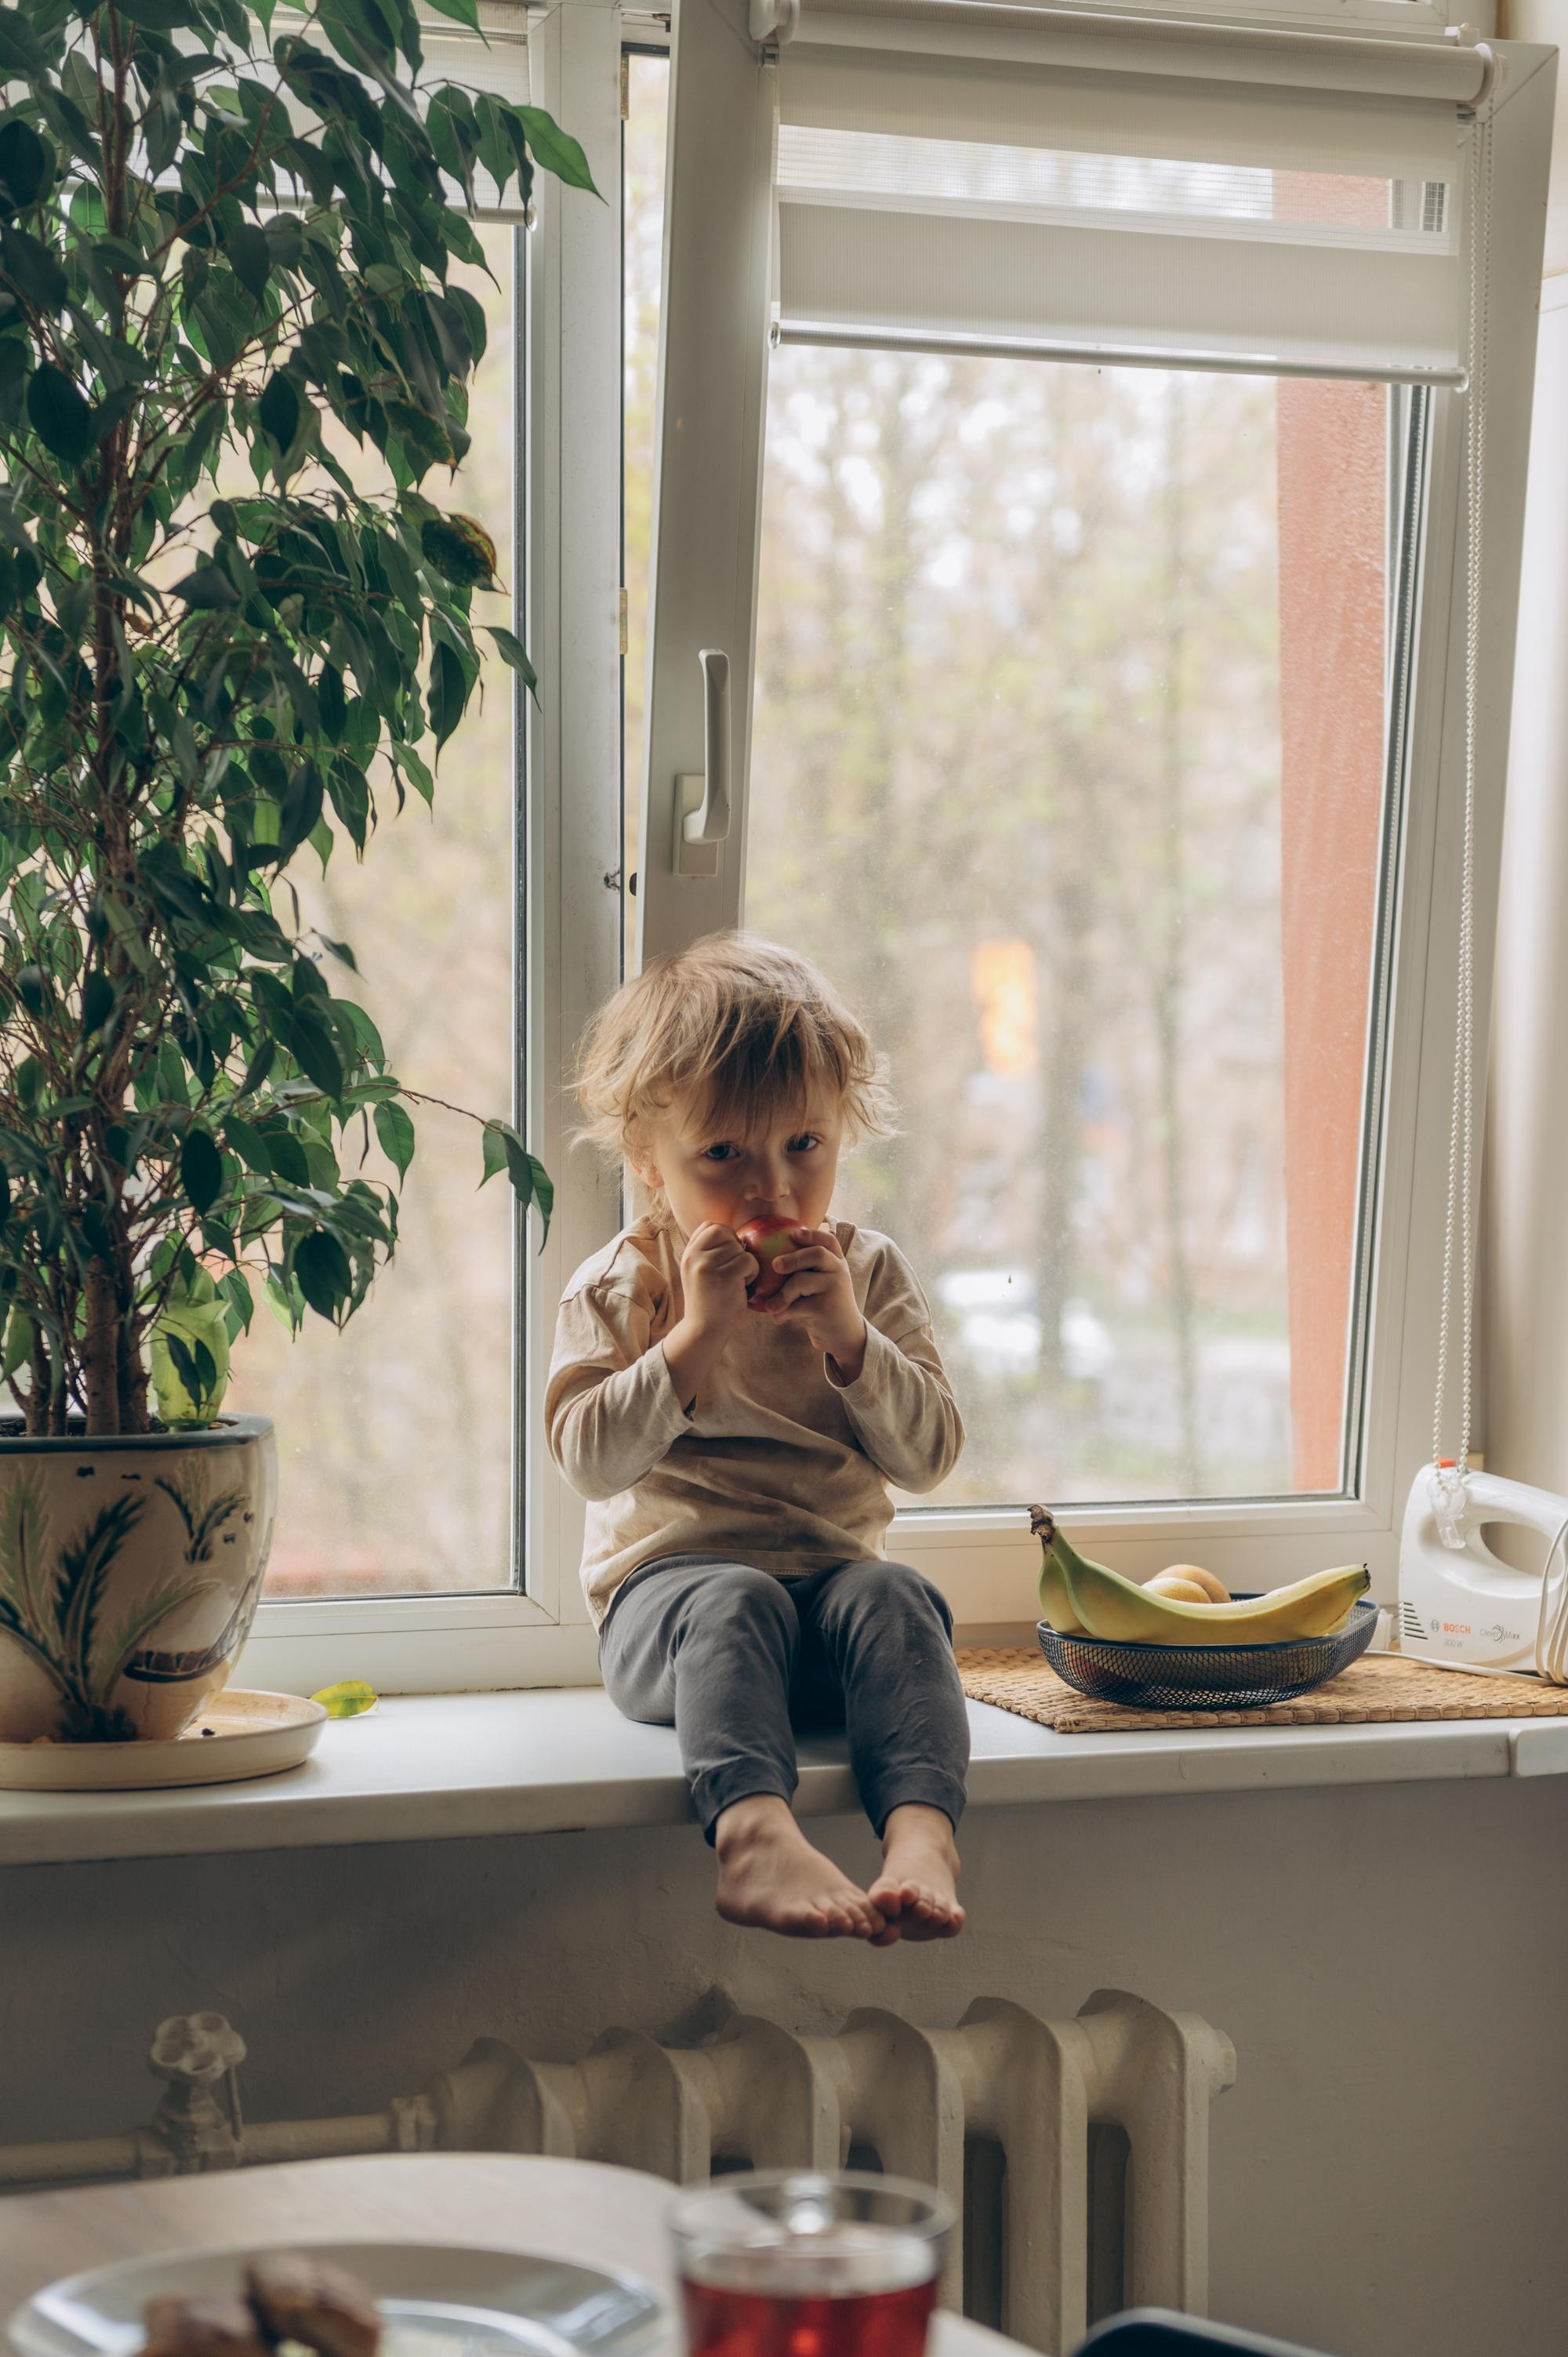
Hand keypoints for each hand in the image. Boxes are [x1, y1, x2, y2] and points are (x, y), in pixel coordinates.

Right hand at [679, 1221, 755, 1338]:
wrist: (704, 1330)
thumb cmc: (708, 1300)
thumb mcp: (698, 1273)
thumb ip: (707, 1253)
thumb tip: (731, 1232)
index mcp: (688, 1255)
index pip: (710, 1226)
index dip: (725, 1234)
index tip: (731, 1251)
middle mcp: (694, 1258)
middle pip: (725, 1233)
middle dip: (736, 1247)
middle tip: (737, 1267)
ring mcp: (707, 1267)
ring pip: (738, 1247)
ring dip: (746, 1261)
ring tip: (740, 1278)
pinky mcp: (723, 1278)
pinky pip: (748, 1260)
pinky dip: (753, 1271)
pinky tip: (746, 1284)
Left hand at [761, 1226, 866, 1380]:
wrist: (844, 1334)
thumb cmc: (825, 1304)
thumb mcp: (823, 1283)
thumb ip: (809, 1270)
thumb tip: (772, 1258)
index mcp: (837, 1262)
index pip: (828, 1241)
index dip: (811, 1234)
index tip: (793, 1234)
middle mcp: (839, 1272)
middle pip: (816, 1254)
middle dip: (792, 1258)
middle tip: (774, 1265)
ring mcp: (835, 1289)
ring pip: (800, 1281)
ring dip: (781, 1295)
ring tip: (770, 1306)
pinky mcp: (826, 1308)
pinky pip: (796, 1305)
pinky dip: (783, 1312)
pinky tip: (777, 1318)